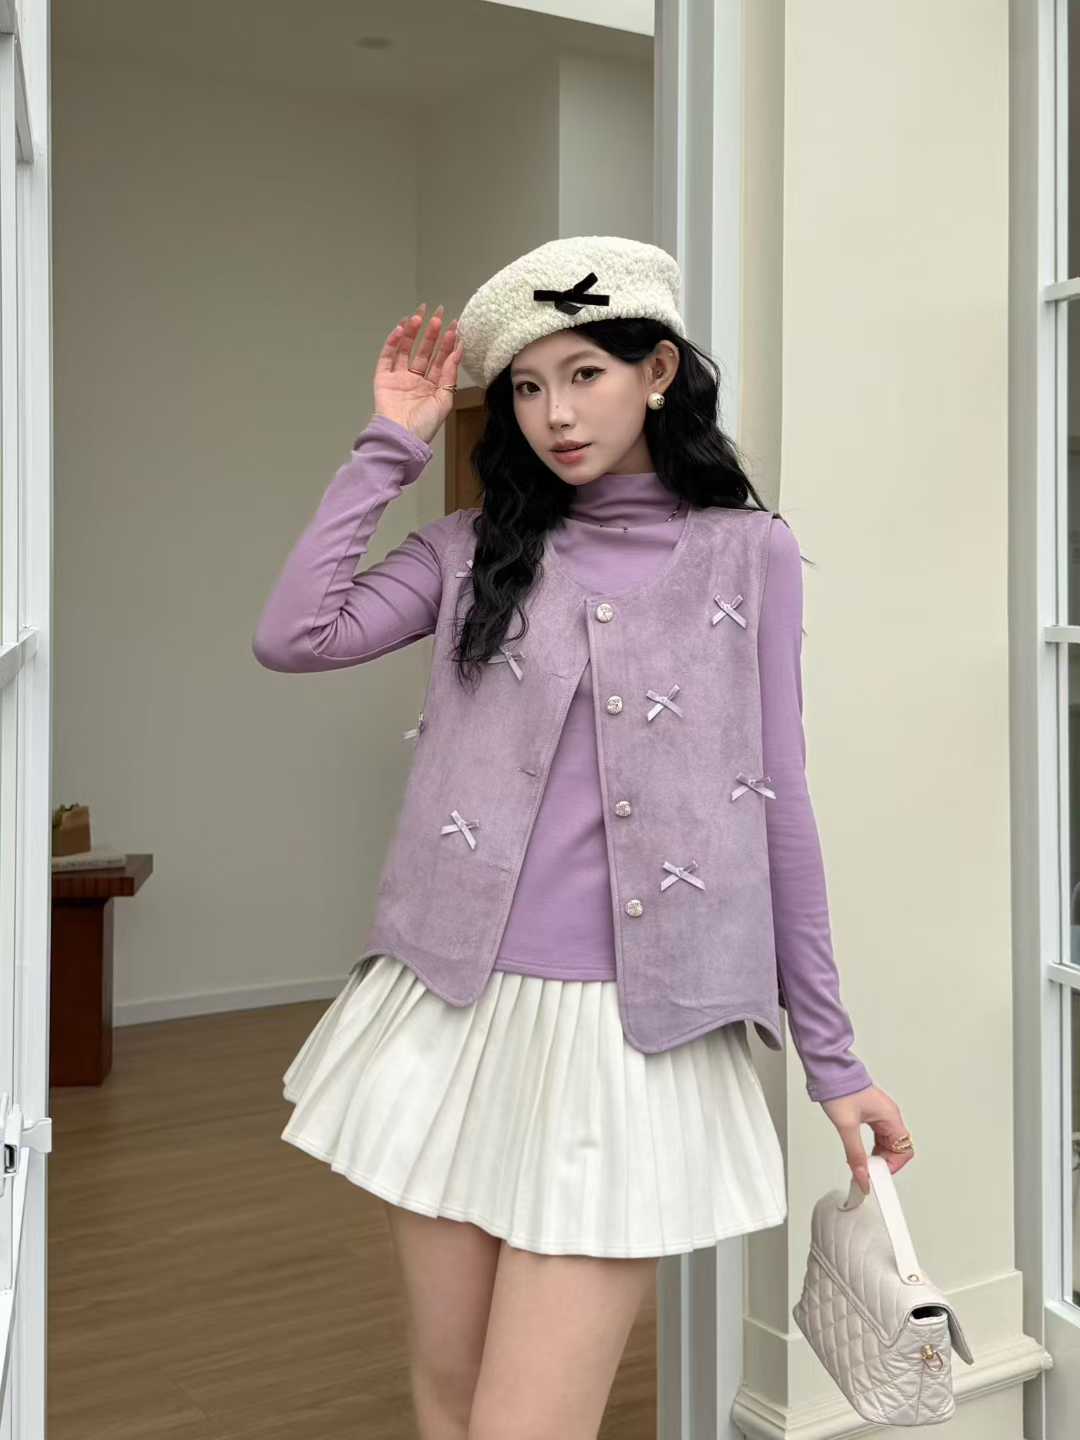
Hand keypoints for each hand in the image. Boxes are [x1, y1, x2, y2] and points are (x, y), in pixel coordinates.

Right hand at [373, 301, 462, 446]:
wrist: (400, 437)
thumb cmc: (424, 425)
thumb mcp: (444, 400)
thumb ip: (450, 375)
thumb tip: (458, 351)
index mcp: (433, 387)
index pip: (441, 360)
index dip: (447, 343)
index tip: (454, 325)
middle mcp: (416, 380)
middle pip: (425, 351)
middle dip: (432, 333)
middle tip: (438, 314)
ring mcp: (399, 378)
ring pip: (406, 350)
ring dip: (413, 333)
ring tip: (420, 317)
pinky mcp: (383, 379)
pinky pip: (387, 357)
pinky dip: (392, 342)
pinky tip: (400, 329)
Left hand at [819, 1085, 913, 1195]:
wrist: (829, 1069)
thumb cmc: (840, 1088)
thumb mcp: (846, 1125)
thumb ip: (855, 1154)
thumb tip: (863, 1176)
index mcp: (890, 1116)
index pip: (904, 1150)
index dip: (893, 1165)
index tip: (878, 1176)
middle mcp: (889, 1115)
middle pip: (897, 1148)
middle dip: (884, 1163)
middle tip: (868, 1172)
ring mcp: (881, 1114)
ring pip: (887, 1143)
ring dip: (877, 1156)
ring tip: (862, 1164)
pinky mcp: (871, 1114)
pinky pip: (878, 1137)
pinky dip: (871, 1148)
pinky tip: (860, 1153)